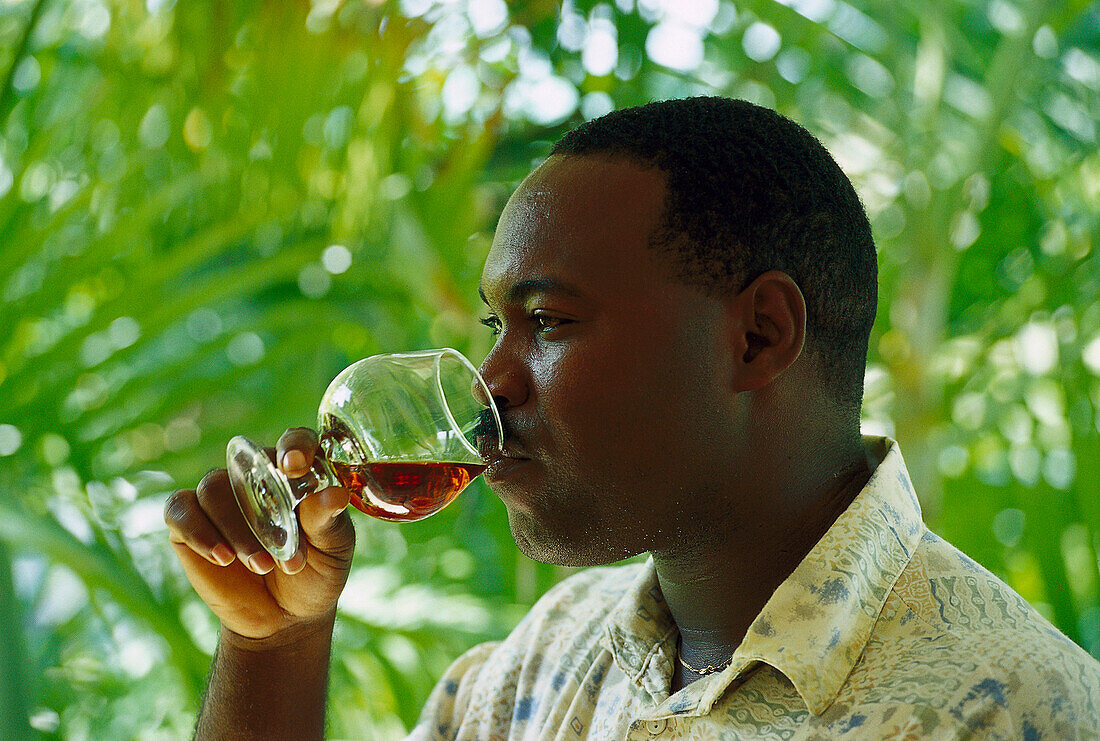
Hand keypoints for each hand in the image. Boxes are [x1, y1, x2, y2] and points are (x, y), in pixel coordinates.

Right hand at [164, 428, 354, 640]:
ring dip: (238, 529)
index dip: (294, 445)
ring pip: (214, 488)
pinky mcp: (189, 522)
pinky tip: (222, 557)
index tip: (295, 465)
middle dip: (262, 505)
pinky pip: (181, 510)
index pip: (294, 440)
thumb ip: (328, 519)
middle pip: (246, 463)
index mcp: (295, 473)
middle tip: (283, 542)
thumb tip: (335, 494)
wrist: (284, 618)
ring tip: (262, 565)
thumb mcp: (333, 549)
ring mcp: (219, 496)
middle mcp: (254, 476)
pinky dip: (199, 532)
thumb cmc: (317, 572)